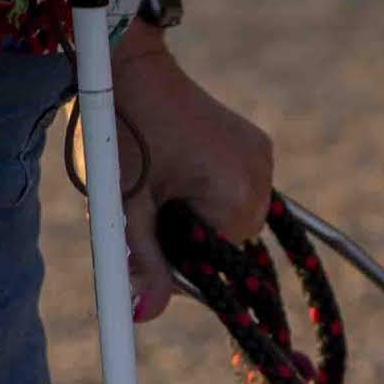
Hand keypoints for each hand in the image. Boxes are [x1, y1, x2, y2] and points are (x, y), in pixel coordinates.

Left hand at [106, 27, 273, 319]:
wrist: (128, 67)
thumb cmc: (122, 133)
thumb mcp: (125, 206)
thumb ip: (142, 263)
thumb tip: (142, 316)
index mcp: (236, 195)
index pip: (216, 266)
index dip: (175, 260)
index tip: (143, 229)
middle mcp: (261, 178)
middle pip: (227, 245)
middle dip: (186, 239)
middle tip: (145, 201)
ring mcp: (261, 158)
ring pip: (228, 220)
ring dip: (194, 216)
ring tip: (157, 177)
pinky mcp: (255, 144)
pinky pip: (233, 193)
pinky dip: (205, 193)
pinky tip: (176, 166)